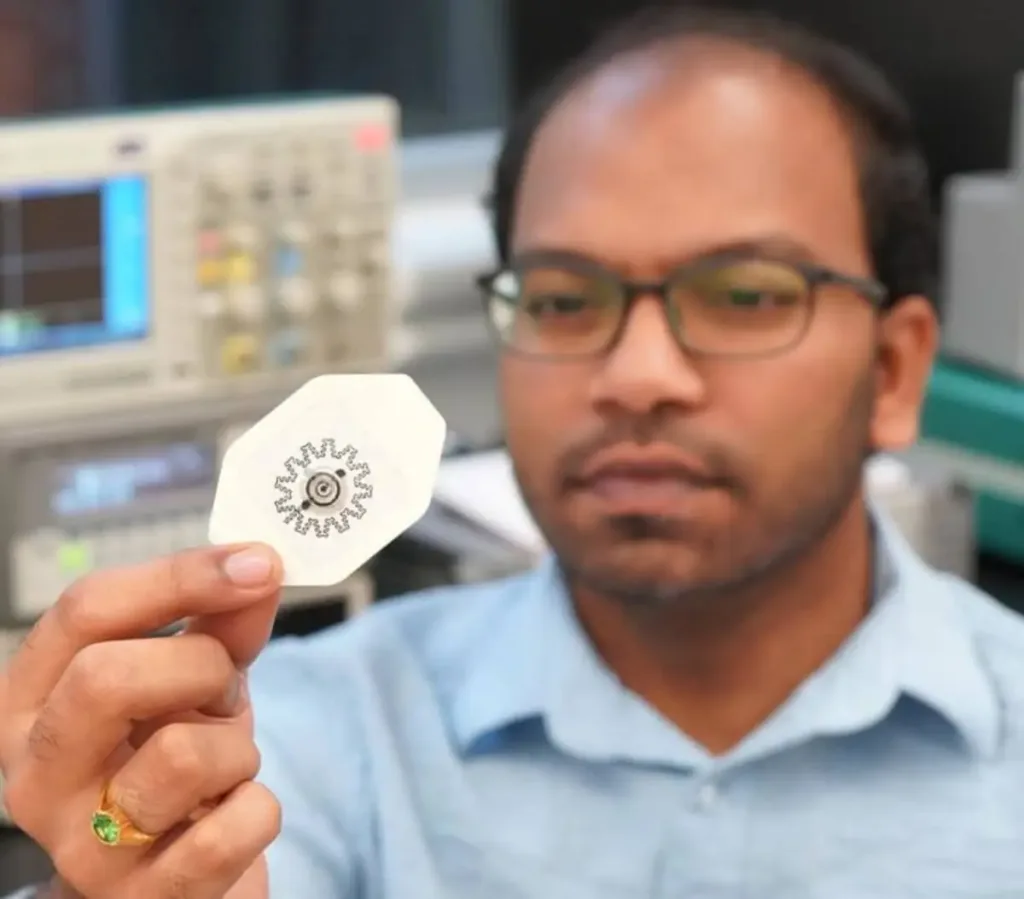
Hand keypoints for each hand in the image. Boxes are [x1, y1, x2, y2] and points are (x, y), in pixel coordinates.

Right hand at [0, 545, 284, 897]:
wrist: (177, 878)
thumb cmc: (174, 766)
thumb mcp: (190, 684)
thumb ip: (221, 622)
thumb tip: (259, 564)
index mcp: (32, 701)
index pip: (85, 610)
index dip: (180, 575)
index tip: (257, 563)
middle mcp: (35, 775)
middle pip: (106, 677)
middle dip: (200, 667)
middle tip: (224, 690)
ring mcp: (82, 848)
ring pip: (181, 755)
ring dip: (236, 748)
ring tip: (225, 765)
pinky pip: (231, 828)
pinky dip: (259, 810)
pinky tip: (233, 816)